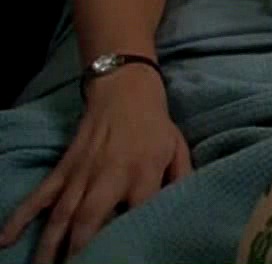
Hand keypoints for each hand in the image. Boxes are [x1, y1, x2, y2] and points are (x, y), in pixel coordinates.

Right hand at [1, 69, 190, 262]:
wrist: (125, 91)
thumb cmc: (155, 126)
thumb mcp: (178, 150)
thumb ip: (182, 181)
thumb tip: (187, 207)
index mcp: (143, 173)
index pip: (138, 211)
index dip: (131, 236)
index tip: (128, 256)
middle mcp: (109, 176)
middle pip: (91, 219)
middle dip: (80, 249)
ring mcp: (81, 174)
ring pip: (61, 215)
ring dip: (49, 246)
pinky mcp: (63, 169)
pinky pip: (38, 196)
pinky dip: (19, 217)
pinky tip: (4, 239)